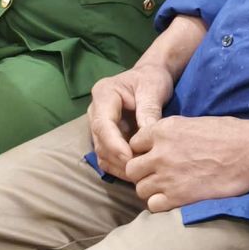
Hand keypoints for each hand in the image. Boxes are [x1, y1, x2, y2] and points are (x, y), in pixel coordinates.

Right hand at [88, 62, 176, 178]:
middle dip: (118, 159)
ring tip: (140, 173)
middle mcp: (96, 111)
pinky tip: (136, 172)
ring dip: (119, 166)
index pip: (102, 124)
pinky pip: (108, 157)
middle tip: (140, 170)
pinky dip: (120, 167)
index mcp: (103, 94)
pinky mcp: (106, 137)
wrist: (150, 77)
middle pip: (100, 142)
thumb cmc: (151, 79)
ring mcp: (99, 126)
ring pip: (102, 153)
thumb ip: (149, 111)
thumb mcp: (153, 89)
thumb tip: (146, 138)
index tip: (130, 158)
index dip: (114, 144)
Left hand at [123, 115, 248, 212]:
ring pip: (140, 188)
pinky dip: (160, 204)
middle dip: (142, 172)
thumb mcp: (193, 123)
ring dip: (151, 189)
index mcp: (163, 130)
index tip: (154, 156)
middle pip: (132, 169)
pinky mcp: (178, 197)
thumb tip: (159, 144)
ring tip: (168, 188)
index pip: (134, 144)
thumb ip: (170, 134)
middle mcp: (160, 152)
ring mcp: (167, 176)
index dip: (143, 151)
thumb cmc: (229, 133)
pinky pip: (153, 205)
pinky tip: (174, 198)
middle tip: (157, 174)